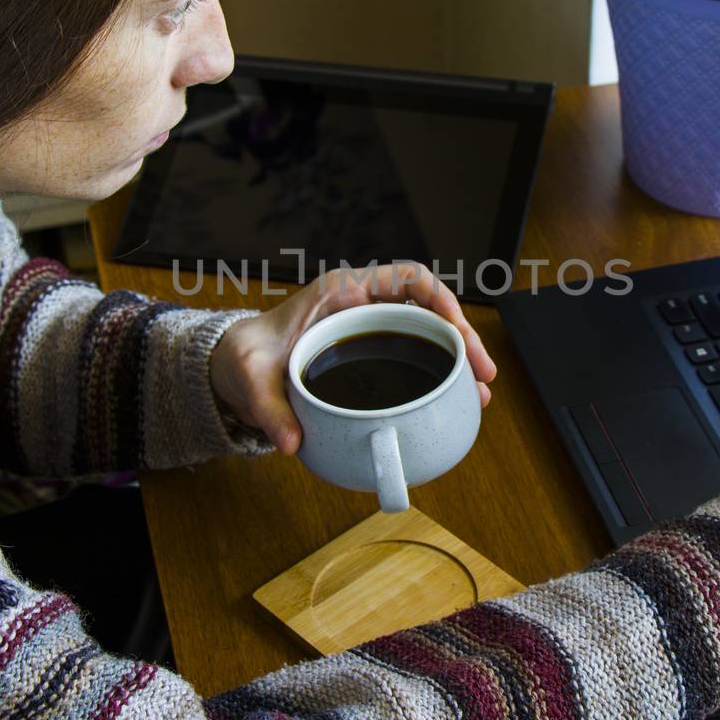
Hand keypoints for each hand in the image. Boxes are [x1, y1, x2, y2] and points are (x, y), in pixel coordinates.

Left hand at [209, 261, 496, 454]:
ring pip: (429, 333)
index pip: (407, 277)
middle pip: (429, 308)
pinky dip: (436, 376)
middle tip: (483, 373)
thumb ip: (268, 408)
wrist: (236, 364)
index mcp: (341, 291)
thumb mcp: (250, 377)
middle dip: (462, 337)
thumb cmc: (247, 355)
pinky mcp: (371, 353)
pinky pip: (414, 355)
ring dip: (456, 360)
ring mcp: (371, 329)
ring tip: (480, 393)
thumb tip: (291, 442)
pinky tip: (453, 402)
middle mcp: (364, 305)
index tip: (457, 329)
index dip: (440, 298)